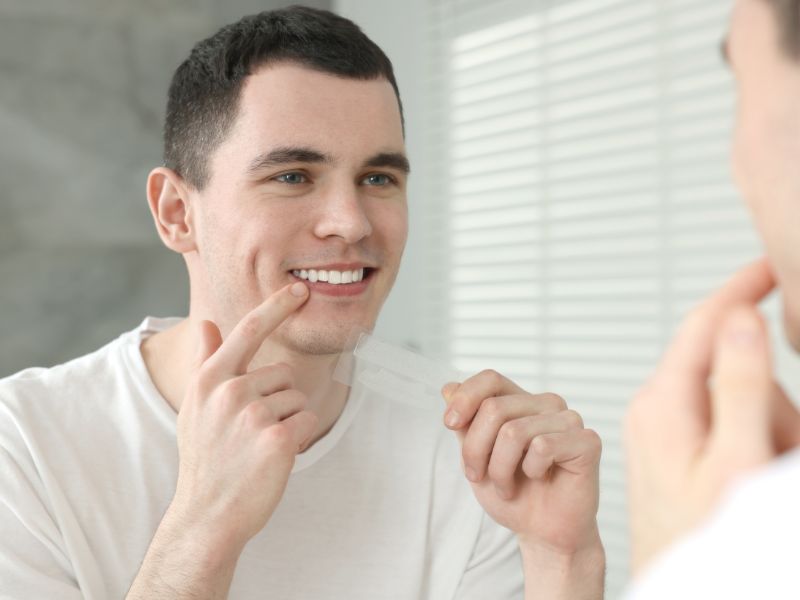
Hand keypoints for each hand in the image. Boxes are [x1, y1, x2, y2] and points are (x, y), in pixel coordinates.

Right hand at [171, 282, 318, 549]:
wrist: (208, 514)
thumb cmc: (205, 459)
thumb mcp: (194, 407)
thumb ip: (205, 362)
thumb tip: (204, 322)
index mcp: (210, 379)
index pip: (248, 330)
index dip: (276, 306)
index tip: (299, 290)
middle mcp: (230, 390)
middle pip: (283, 373)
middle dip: (277, 399)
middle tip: (251, 433)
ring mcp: (253, 413)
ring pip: (297, 398)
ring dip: (287, 421)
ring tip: (257, 447)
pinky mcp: (278, 438)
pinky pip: (307, 420)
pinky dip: (298, 439)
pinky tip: (274, 458)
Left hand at [442, 371, 601, 555]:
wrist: (542, 532)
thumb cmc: (512, 492)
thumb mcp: (474, 456)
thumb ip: (464, 423)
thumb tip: (448, 387)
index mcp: (520, 401)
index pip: (490, 379)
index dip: (465, 398)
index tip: (449, 425)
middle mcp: (546, 404)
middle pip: (494, 408)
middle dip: (475, 450)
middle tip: (479, 476)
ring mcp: (569, 420)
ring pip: (513, 431)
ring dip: (499, 469)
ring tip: (507, 485)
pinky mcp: (587, 442)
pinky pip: (543, 447)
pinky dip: (531, 470)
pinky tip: (540, 479)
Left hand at [625, 258, 799, 572]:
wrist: (676, 582)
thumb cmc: (701, 535)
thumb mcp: (734, 460)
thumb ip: (737, 386)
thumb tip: (737, 318)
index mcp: (663, 401)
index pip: (703, 324)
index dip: (740, 289)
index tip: (770, 264)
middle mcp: (656, 406)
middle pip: (729, 368)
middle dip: (768, 399)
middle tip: (774, 450)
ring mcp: (664, 427)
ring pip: (734, 399)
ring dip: (766, 428)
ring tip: (757, 473)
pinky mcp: (674, 446)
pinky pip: (725, 424)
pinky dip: (750, 442)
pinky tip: (746, 476)